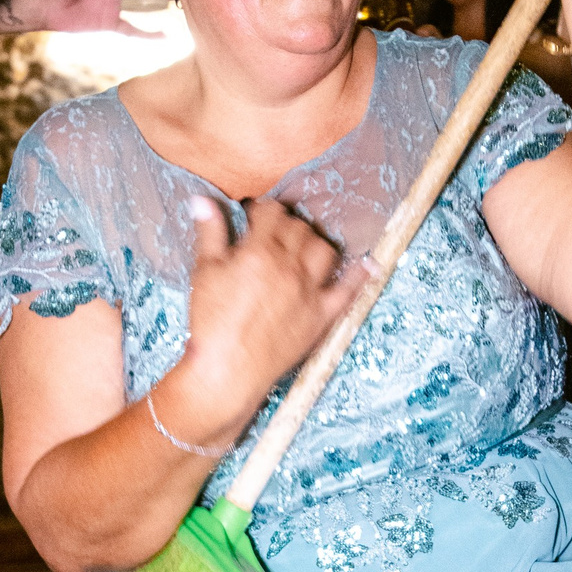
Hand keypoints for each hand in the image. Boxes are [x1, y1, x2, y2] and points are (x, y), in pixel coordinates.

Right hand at [159, 196, 365, 449]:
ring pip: (325, 250)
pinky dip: (361, 275)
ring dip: (315, 242)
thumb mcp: (205, 272)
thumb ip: (210, 232)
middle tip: (274, 234)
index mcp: (259, 251)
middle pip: (299, 229)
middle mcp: (289, 266)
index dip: (262, 210)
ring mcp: (309, 291)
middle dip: (286, 225)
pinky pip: (349, 291)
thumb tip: (202, 200)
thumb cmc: (211, 322)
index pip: (272, 213)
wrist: (227, 370)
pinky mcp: (321, 316)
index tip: (254, 217)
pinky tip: (369, 264)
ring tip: (302, 247)